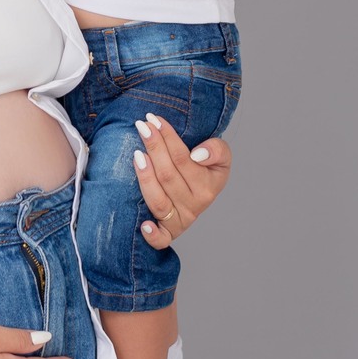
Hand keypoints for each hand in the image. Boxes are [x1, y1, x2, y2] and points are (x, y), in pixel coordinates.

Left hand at [131, 114, 231, 249]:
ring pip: (158, 200)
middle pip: (168, 175)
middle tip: (141, 126)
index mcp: (208, 187)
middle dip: (154, 148)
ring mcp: (180, 220)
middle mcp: (195, 206)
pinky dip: (152, 234)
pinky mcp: (169, 233)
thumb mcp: (221, 156)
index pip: (184, 158)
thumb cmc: (205, 168)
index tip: (153, 119)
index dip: (168, 137)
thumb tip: (197, 155)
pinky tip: (143, 224)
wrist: (200, 190)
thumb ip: (217, 150)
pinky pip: (161, 239)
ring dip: (145, 177)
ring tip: (137, 154)